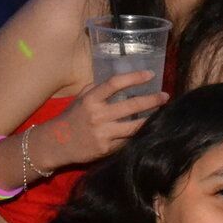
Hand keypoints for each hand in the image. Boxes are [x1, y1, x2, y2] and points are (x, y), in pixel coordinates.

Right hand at [44, 70, 167, 166]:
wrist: (56, 143)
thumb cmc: (72, 117)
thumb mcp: (81, 99)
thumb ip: (98, 89)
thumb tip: (122, 80)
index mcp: (91, 99)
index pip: (115, 83)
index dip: (134, 77)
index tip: (151, 74)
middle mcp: (98, 115)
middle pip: (132, 106)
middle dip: (152, 100)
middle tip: (165, 96)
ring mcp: (103, 133)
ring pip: (135, 126)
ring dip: (151, 119)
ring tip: (163, 114)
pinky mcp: (106, 148)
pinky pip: (128, 140)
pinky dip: (139, 135)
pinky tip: (150, 130)